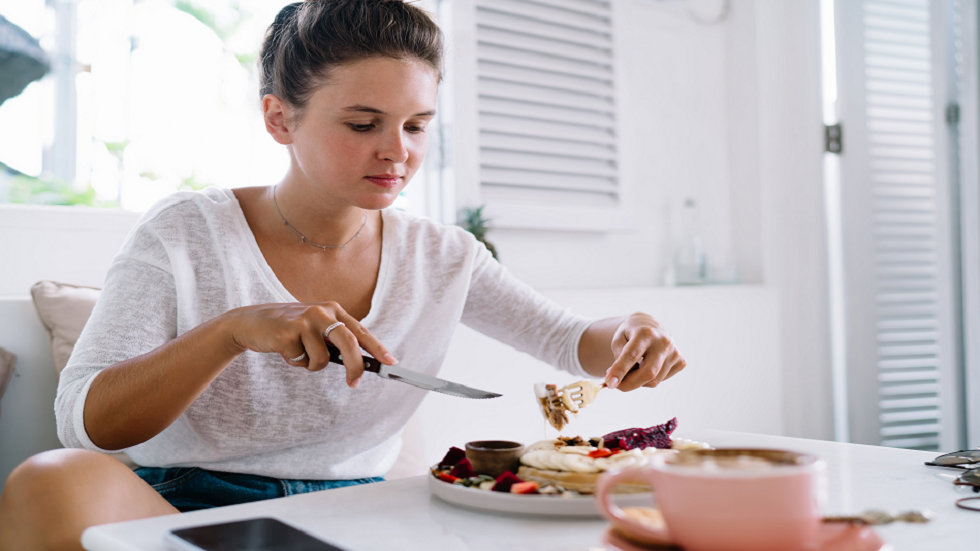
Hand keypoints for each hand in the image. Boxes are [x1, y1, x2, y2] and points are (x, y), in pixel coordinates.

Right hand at [223, 302, 396, 387]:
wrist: (251, 322)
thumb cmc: (289, 329)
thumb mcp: (315, 329)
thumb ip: (335, 341)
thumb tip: (359, 365)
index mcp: (333, 309)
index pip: (361, 331)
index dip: (377, 348)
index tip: (391, 363)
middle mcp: (322, 311)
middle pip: (350, 343)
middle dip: (356, 367)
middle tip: (354, 384)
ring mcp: (305, 320)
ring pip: (323, 360)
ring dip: (311, 365)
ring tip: (298, 352)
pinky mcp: (288, 332)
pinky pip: (302, 361)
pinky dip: (295, 362)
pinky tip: (284, 349)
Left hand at [605, 313, 685, 390]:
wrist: (650, 325)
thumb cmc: (631, 334)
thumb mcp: (618, 339)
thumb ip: (618, 357)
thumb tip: (620, 379)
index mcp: (645, 332)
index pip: (632, 355)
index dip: (620, 370)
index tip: (609, 383)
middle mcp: (663, 341)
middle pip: (647, 373)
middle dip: (628, 384)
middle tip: (615, 384)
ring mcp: (674, 352)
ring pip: (654, 381)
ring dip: (638, 381)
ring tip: (632, 369)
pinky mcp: (681, 361)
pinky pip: (661, 380)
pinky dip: (650, 379)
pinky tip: (646, 366)